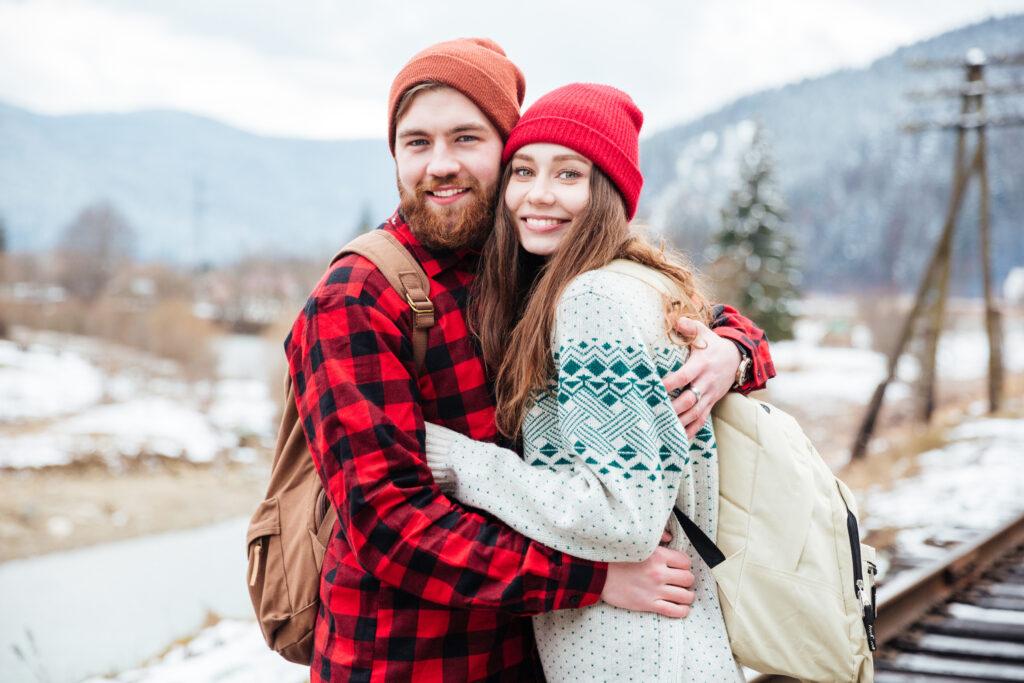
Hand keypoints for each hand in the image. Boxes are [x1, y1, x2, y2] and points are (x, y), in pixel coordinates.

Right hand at [600, 546, 694, 617]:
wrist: (599, 575)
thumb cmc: (617, 558)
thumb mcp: (637, 544)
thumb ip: (657, 538)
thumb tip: (671, 537)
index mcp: (658, 556)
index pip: (685, 562)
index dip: (684, 565)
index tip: (680, 567)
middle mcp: (659, 573)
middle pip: (688, 578)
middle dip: (687, 580)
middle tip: (681, 581)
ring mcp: (654, 590)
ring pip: (684, 596)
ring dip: (687, 595)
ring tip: (684, 594)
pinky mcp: (648, 604)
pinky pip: (673, 610)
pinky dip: (682, 610)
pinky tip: (681, 607)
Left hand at [663, 318, 740, 439]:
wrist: (737, 359)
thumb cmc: (713, 345)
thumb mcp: (704, 332)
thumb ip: (690, 326)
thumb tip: (677, 321)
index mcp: (701, 365)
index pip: (685, 376)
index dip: (671, 383)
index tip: (656, 387)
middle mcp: (706, 383)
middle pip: (690, 399)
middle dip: (674, 408)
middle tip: (657, 414)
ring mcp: (710, 395)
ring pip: (695, 413)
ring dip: (680, 422)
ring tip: (664, 430)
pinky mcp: (711, 403)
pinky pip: (702, 420)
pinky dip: (691, 431)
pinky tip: (678, 440)